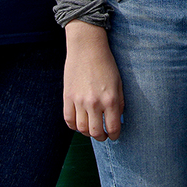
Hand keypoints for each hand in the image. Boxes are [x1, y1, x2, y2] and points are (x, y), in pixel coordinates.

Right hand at [62, 23, 123, 138]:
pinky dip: (74, 125)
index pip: (113, 128)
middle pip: (96, 132)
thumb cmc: (106, 65)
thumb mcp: (119, 83)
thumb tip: (117, 120)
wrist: (87, 48)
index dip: (115, 135)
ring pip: (81, 129)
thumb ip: (119, 103)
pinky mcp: (67, 97)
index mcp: (111, 99)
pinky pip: (68, 120)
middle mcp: (94, 103)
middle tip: (103, 135)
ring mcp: (79, 101)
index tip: (115, 135)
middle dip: (101, 137)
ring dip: (88, 132)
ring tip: (92, 129)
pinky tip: (80, 122)